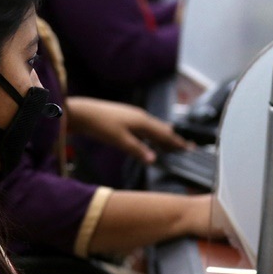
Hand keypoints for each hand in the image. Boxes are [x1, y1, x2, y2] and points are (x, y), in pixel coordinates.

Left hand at [67, 97, 190, 163]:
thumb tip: (154, 160)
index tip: (189, 148)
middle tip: (186, 146)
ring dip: (163, 136)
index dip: (177, 142)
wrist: (83, 113)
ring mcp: (133, 115)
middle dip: (174, 138)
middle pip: (162, 129)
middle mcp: (141, 116)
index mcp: (143, 121)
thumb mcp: (120, 140)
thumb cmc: (101, 125)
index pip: (165, 133)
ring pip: (154, 127)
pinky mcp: (125, 117)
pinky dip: (152, 134)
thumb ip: (138, 150)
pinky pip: (145, 126)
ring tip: (172, 143)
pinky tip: (149, 138)